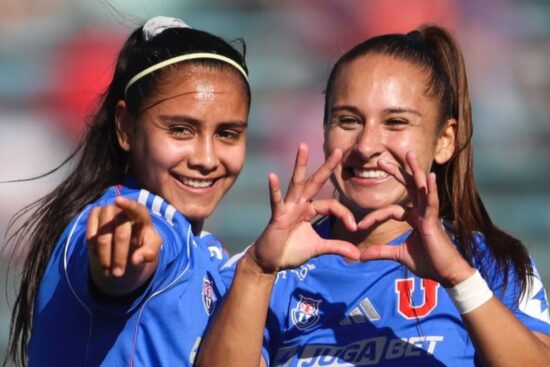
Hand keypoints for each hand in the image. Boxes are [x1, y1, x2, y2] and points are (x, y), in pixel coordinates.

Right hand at [86, 196, 161, 278]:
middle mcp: (123, 209)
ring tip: (108, 271)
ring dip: (105, 256)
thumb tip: (136, 260)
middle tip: (118, 274)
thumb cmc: (143, 242)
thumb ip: (149, 252)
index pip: (136, 208)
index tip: (118, 200)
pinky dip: (94, 248)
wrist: (128, 240)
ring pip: (103, 235)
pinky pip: (91, 234)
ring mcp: (107, 209)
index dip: (127, 204)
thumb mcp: (151, 247)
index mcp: (141, 214)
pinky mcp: (94, 214)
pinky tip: (100, 255)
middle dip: (119, 256)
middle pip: (120, 232)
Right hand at [247, 143, 359, 273]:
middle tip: (338, 150)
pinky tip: (272, 176)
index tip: (354, 227)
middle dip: (327, 167)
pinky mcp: (277, 215)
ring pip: (297, 183)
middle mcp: (300, 204)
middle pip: (316, 182)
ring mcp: (288, 207)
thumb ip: (337, 247)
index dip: (345, 214)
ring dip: (300, 165)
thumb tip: (358, 255)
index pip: (332, 205)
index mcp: (310, 210)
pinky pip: (276, 200)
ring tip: (303, 146)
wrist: (271, 262)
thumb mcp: (319, 248)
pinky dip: (274, 189)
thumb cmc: (292, 251)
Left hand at [357, 152, 473, 286]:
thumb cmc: (428, 262)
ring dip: (415, 171)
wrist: (446, 274)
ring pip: (421, 188)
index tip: (359, 226)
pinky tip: (429, 176)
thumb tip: (359, 257)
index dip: (374, 216)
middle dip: (396, 173)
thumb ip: (381, 252)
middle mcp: (421, 212)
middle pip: (408, 187)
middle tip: (380, 160)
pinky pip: (432, 202)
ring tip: (409, 155)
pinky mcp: (434, 221)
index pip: (390, 210)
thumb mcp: (399, 255)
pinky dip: (430, 189)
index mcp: (414, 218)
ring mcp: (429, 214)